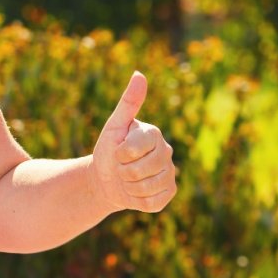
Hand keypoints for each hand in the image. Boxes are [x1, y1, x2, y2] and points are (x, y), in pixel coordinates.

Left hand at [90, 71, 176, 213]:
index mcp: (154, 134)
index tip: (118, 150)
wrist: (107, 179)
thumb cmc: (109, 149)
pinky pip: (151, 202)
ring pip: (144, 187)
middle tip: (122, 166)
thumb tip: (139, 74)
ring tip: (127, 178)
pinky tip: (135, 191)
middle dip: (122, 171)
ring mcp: (170, 174)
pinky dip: (136, 200)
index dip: (119, 154)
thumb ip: (127, 102)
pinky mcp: (168, 194)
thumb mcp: (113, 126)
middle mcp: (166, 152)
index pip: (132, 149)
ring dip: (128, 186)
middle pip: (138, 170)